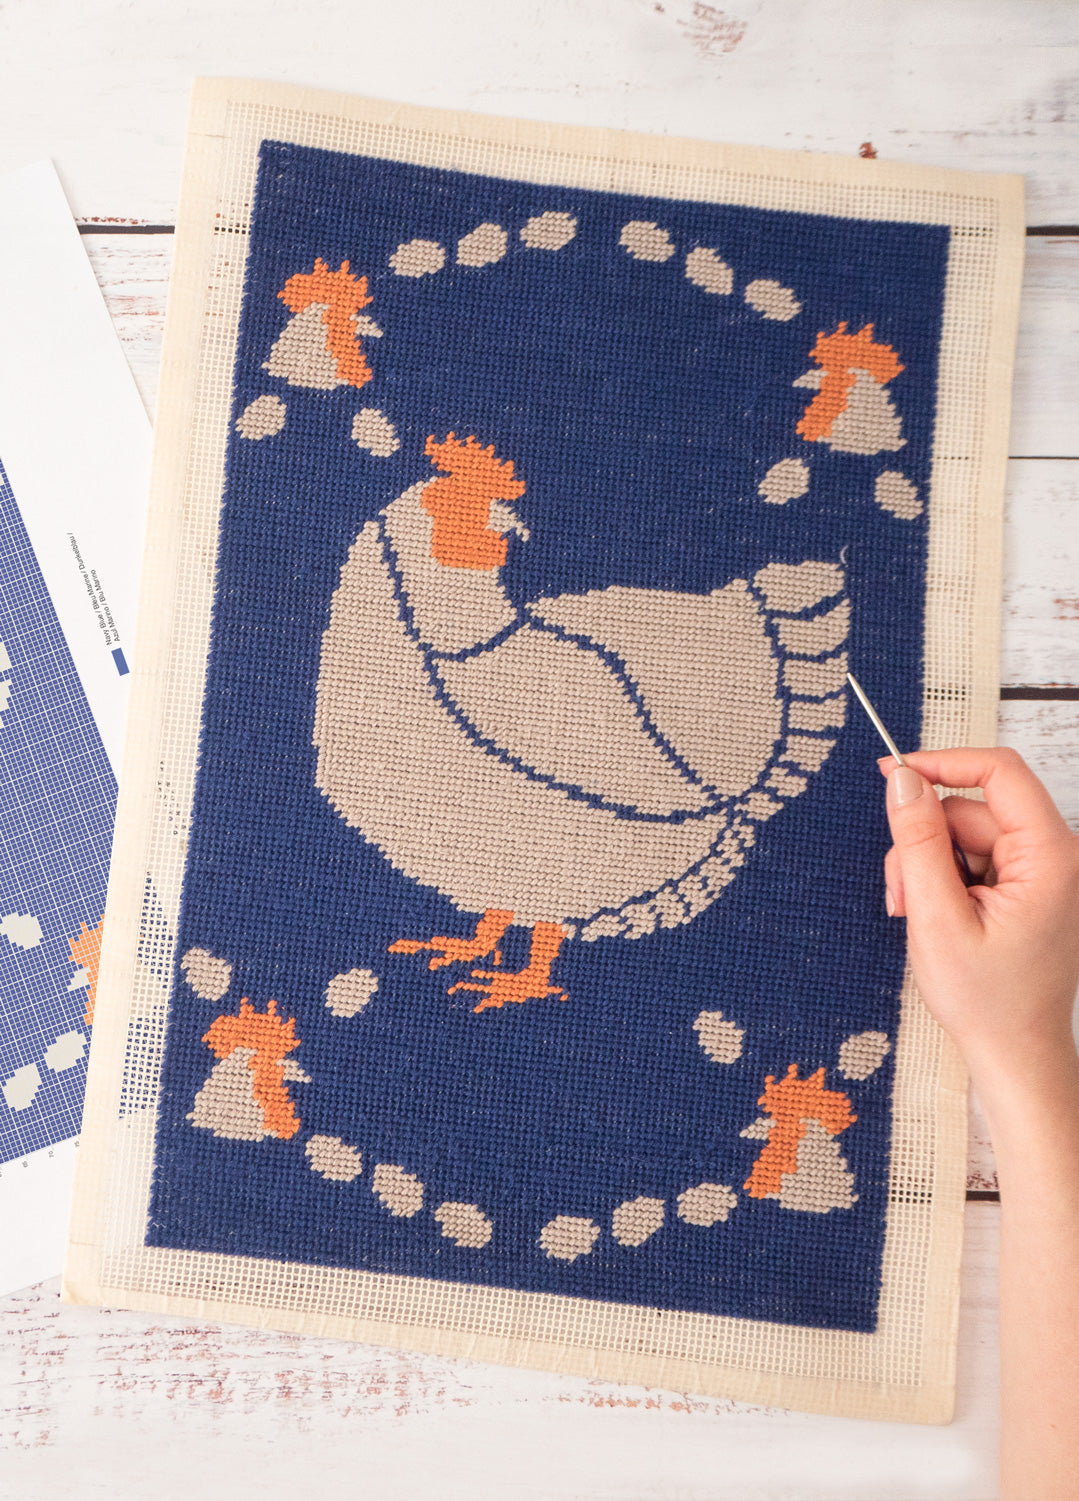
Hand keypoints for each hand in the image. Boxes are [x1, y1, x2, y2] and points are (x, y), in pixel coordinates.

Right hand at [879, 747, 1078, 1091]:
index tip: (894, 773)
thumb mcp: (936, 917)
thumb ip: (918, 841)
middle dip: (924, 844)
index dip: (943, 763)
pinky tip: (933, 917)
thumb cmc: (988, 1002)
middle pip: (971, 810)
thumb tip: (903, 780)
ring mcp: (1041, 873)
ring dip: (927, 868)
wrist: (1015, 1055)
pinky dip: (942, 882)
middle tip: (901, 896)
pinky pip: (972, 860)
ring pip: (964, 836)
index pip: (999, 772)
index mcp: (1050, 857)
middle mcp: (1055, 857)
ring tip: (915, 916)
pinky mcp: (1025, 888)